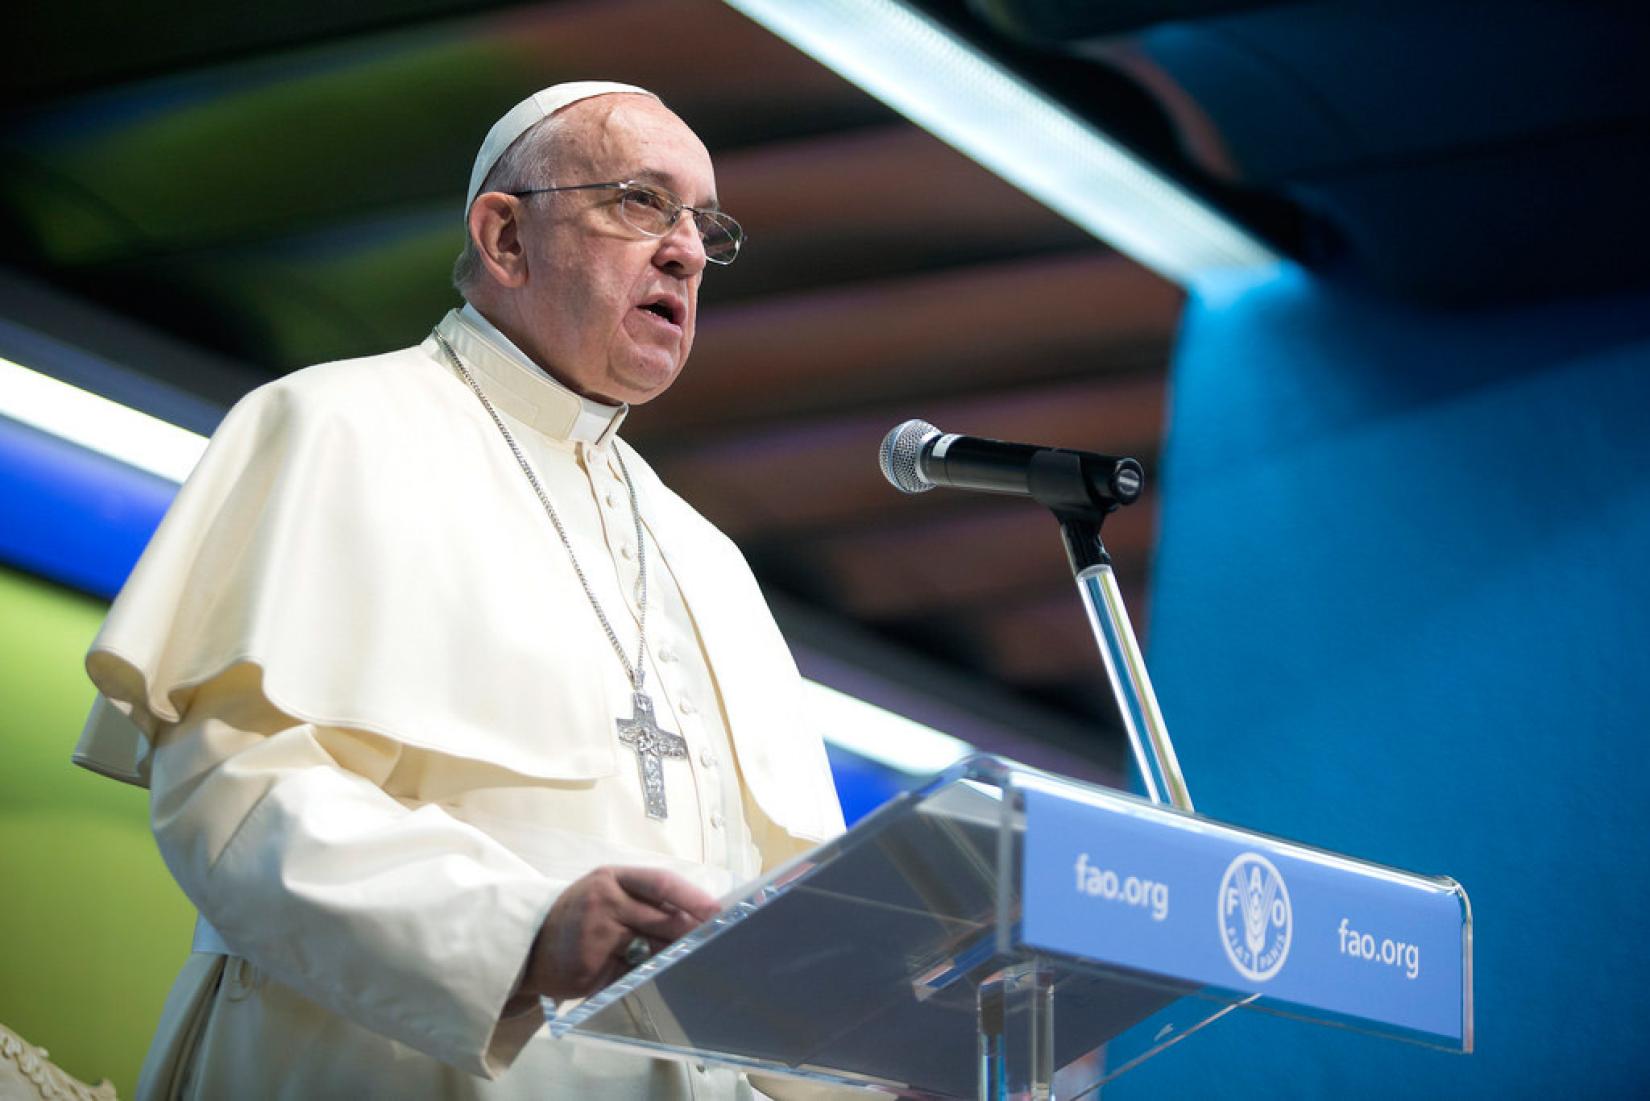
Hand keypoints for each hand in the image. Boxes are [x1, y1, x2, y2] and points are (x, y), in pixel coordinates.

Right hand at [516, 866, 720, 1002]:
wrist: (527, 944)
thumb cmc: (577, 915)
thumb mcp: (605, 894)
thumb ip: (642, 900)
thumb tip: (693, 916)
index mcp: (612, 877)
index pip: (661, 883)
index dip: (693, 897)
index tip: (718, 911)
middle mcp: (605, 901)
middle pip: (662, 918)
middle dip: (691, 932)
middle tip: (718, 942)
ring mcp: (597, 934)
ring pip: (651, 947)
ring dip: (674, 956)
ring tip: (696, 961)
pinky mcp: (592, 966)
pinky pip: (632, 973)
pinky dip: (649, 976)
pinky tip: (662, 979)